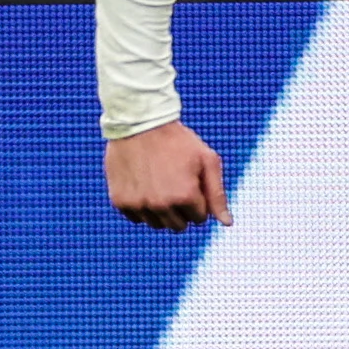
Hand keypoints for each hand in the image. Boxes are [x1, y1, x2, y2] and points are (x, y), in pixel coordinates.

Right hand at [105, 121, 231, 230]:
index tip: (191, 181)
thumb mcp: (206, 160)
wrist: (140, 122)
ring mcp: (139, 205)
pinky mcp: (121, 202)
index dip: (198, 199)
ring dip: (162, 211)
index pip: (200, 218)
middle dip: (181, 209)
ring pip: (158, 224)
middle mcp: (161, 205)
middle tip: (175, 183)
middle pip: (179, 225)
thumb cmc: (178, 140)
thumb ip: (217, 194)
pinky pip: (137, 218)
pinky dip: (142, 207)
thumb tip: (227, 223)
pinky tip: (144, 185)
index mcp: (185, 196)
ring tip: (159, 184)